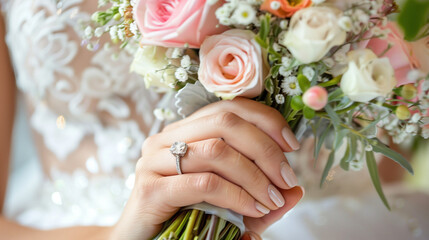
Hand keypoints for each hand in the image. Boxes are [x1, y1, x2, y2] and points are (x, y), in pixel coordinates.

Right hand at [110, 98, 303, 238]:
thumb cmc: (188, 218)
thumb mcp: (233, 204)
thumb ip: (262, 195)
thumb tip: (297, 191)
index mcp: (184, 132)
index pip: (229, 108)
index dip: (266, 120)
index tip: (292, 145)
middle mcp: (166, 138)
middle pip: (225, 123)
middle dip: (265, 149)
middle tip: (286, 178)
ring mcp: (154, 161)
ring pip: (216, 150)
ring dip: (254, 176)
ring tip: (272, 199)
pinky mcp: (151, 189)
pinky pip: (204, 183)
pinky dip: (236, 195)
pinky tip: (253, 210)